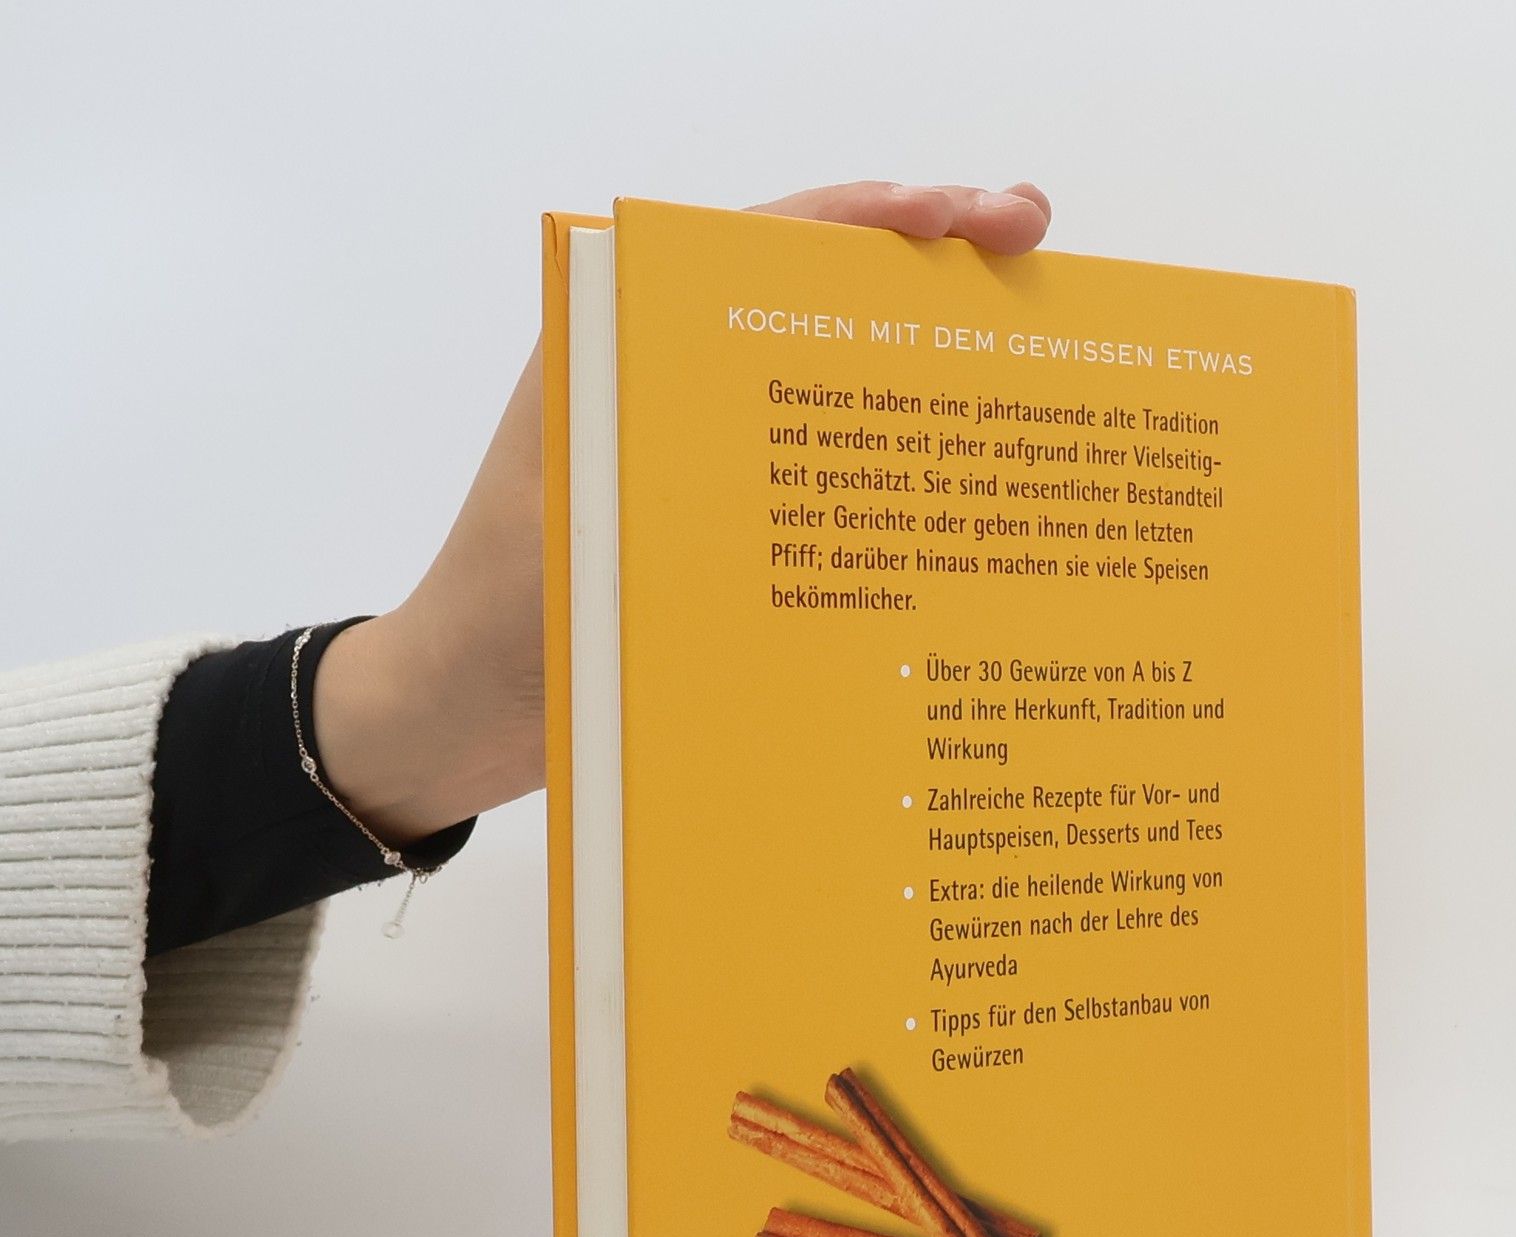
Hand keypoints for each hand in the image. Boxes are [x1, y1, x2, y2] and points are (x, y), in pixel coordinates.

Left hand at [315, 181, 1052, 842]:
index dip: (880, 217)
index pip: (771, 242)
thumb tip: (825, 439)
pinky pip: (824, 470)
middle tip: (1035, 247)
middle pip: (823, 292)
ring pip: (836, 376)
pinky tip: (973, 481)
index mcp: (627, 340)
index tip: (973, 219)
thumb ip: (668, 468)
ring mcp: (704, 450)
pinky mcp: (723, 522)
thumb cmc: (501, 619)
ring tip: (1032, 344)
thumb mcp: (584, 531)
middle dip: (933, 261)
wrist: (455, 714)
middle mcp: (673, 376)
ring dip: (931, 355)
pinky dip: (897, 458)